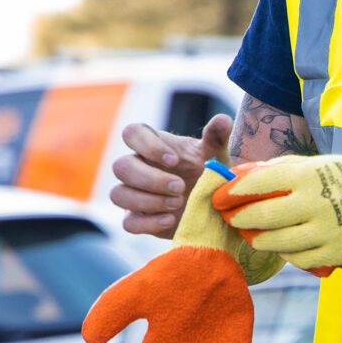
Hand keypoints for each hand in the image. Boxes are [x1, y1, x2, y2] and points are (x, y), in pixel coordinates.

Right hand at [109, 114, 232, 238]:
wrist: (216, 205)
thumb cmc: (210, 172)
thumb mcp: (216, 155)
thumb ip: (216, 137)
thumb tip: (223, 119)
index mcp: (153, 145)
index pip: (132, 133)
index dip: (148, 146)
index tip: (174, 160)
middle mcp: (139, 167)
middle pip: (121, 167)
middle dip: (150, 179)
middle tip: (180, 187)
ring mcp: (135, 194)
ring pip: (118, 195)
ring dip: (147, 201)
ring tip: (177, 204)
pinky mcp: (139, 219)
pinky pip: (128, 223)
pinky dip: (148, 223)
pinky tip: (171, 220)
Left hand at [213, 154, 341, 271]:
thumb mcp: (320, 164)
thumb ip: (283, 169)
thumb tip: (243, 176)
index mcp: (309, 175)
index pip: (259, 183)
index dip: (234, 191)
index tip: (220, 197)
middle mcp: (316, 203)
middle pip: (263, 216)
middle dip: (242, 218)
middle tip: (233, 219)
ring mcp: (328, 231)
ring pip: (278, 242)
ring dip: (260, 239)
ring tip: (255, 235)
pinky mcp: (337, 253)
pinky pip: (299, 259)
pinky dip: (287, 254)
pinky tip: (284, 246)